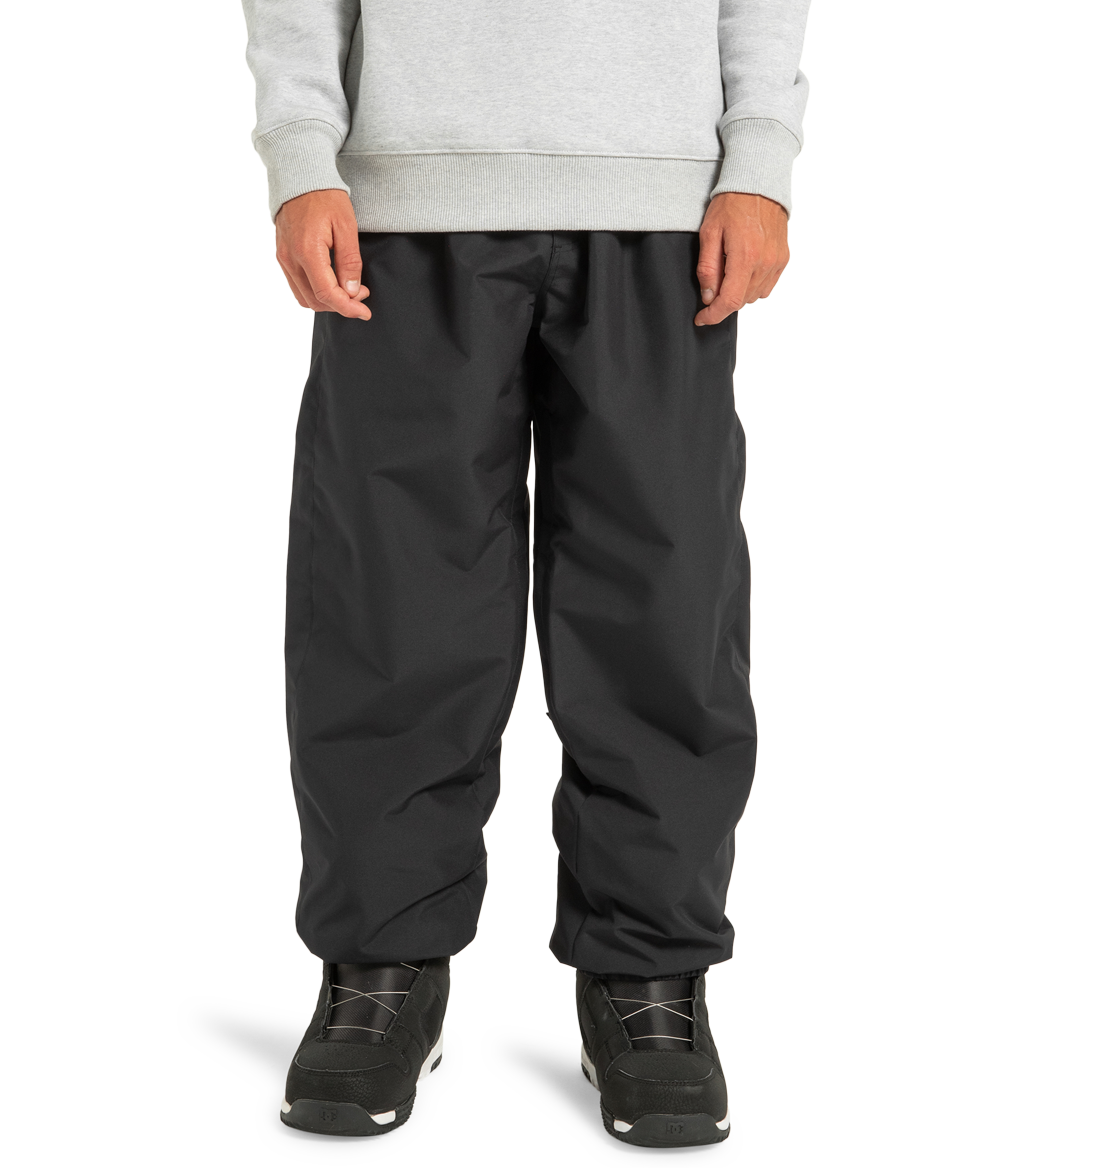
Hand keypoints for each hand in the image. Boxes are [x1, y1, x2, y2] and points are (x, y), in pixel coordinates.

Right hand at [274, 190, 370, 319]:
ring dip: (328, 301)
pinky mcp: (282, 255)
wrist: (301, 177)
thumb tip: (352, 291)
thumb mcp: (346, 226)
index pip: (326, 294)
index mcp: (307, 251)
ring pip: (304, 297)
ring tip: (348, 289)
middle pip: (315, 301)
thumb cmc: (325, 197)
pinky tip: (332, 282)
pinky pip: (297, 285)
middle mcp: (290, 258)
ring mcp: (283, 258)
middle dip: (340, 305)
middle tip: (361, 295)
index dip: (348, 308)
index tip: (364, 312)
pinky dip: (315, 291)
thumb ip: (349, 262)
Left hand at [694, 193, 789, 325]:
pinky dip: (752, 285)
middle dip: (723, 299)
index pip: (730, 301)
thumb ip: (708, 268)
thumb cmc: (732, 204)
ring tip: (729, 269)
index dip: (714, 315)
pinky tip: (743, 268)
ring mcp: (776, 262)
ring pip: (753, 295)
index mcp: (745, 256)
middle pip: (741, 301)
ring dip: (738, 292)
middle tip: (713, 281)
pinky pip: (766, 286)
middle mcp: (764, 262)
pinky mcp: (782, 259)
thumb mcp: (709, 233)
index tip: (702, 318)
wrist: (758, 184)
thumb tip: (708, 296)